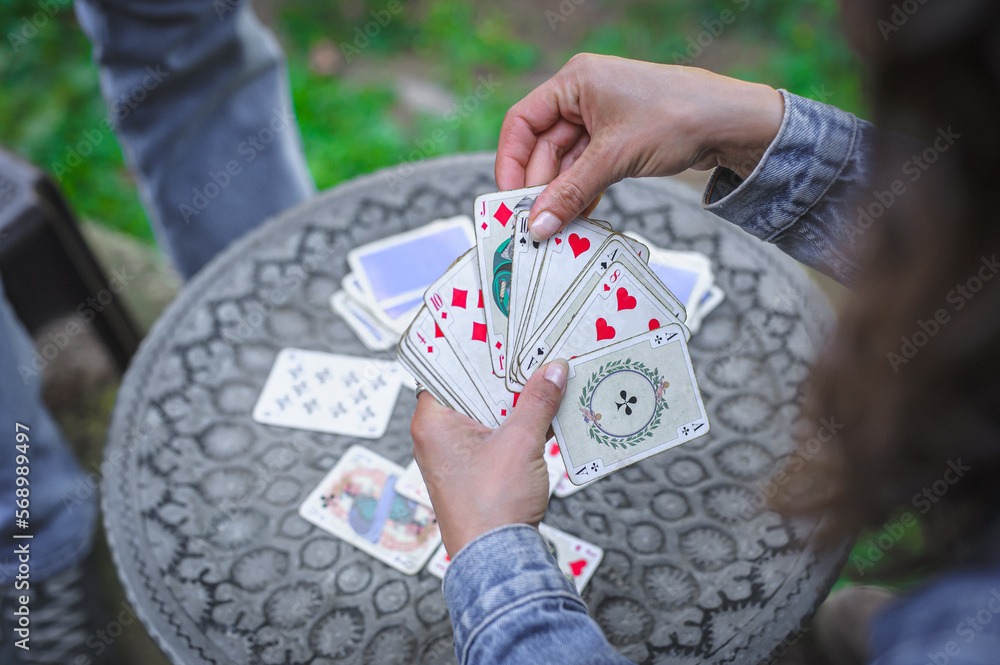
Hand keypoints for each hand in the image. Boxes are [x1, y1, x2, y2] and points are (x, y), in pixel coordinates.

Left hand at [410, 360, 568, 555]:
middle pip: (469, 388)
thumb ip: (538, 401)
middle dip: (501, 371)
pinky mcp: (472, 468)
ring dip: (512, 398)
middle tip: (528, 347)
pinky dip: (515, 422)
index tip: (496, 329)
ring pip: (484, 410)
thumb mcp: (521, 442)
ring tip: (542, 373)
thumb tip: (553, 369)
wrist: (496, 558)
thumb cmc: (491, 506)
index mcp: (432, 421)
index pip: (445, 368)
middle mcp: (436, 435)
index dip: (472, 348)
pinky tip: (543, 410)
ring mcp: (454, 453)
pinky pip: (493, 432)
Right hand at [495, 53, 783, 240]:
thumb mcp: (615, 158)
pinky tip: (577, 216)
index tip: (509, 198)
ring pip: (565, 162)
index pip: (522, 121)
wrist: (732, 122)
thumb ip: (571, 192)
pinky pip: (586, 169)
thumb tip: (537, 225)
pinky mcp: (617, 139)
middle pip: (542, 146)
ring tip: (555, 227)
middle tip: (533, 223)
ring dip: (560, 194)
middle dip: (539, 186)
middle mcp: (583, 95)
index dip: (511, 161)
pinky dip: (580, 191)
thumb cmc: (677, 117)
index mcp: (575, 81)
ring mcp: (601, 118)